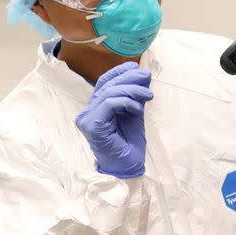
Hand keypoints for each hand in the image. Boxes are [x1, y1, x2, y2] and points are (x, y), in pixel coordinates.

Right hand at [75, 62, 152, 177]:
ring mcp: (87, 118)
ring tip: (148, 95)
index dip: (120, 71)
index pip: (105, 82)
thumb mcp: (134, 112)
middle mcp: (88, 111)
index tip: (138, 68)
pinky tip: (138, 108)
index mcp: (96, 107)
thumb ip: (135, 95)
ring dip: (132, 90)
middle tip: (147, 76)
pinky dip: (126, 102)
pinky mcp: (92, 125)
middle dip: (129, 78)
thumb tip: (143, 73)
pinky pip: (109, 104)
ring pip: (109, 93)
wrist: (128, 166)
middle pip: (106, 84)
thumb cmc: (129, 143)